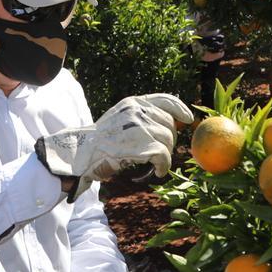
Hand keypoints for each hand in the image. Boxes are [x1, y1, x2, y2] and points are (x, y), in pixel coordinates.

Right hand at [36, 93, 193, 199]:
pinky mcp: (141, 145)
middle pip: (169, 124)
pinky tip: (158, 171)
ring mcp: (139, 127)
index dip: (180, 109)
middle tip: (161, 153)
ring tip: (156, 163)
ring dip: (165, 155)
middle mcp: (137, 111)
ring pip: (168, 141)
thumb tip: (169, 123)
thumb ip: (140, 116)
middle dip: (169, 140)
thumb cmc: (101, 141)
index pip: (164, 100)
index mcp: (133, 103)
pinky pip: (163, 155)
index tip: (188, 119)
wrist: (82, 152)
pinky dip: (163, 165)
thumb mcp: (120, 119)